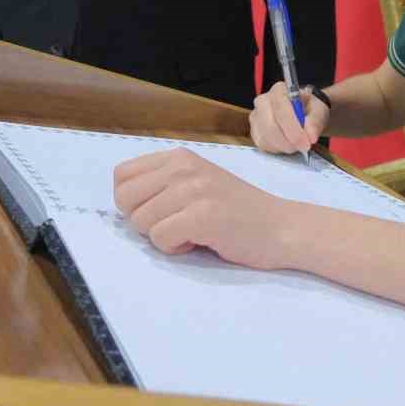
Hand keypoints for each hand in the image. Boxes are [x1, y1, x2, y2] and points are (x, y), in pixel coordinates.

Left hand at [113, 148, 295, 270]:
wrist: (282, 227)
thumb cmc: (238, 212)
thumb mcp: (198, 183)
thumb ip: (165, 184)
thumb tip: (124, 202)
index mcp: (180, 157)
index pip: (122, 175)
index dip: (132, 201)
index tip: (159, 211)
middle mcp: (184, 166)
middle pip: (124, 199)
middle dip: (142, 221)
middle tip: (174, 224)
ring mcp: (193, 189)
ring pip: (141, 222)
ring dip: (163, 237)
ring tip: (194, 232)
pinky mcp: (202, 215)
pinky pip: (160, 239)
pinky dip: (176, 249)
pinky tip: (202, 241)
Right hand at [249, 81, 326, 155]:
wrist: (304, 114)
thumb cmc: (310, 109)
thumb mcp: (319, 111)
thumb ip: (316, 122)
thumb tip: (311, 135)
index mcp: (278, 90)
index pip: (281, 111)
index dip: (293, 129)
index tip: (306, 142)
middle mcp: (263, 101)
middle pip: (270, 127)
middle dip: (289, 141)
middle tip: (304, 146)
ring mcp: (256, 117)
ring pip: (267, 139)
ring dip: (285, 146)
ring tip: (298, 143)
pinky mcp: (255, 132)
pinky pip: (264, 146)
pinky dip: (278, 149)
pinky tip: (288, 144)